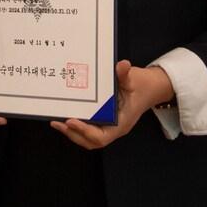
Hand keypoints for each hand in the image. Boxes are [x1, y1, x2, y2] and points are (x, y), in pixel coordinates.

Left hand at [50, 60, 172, 149]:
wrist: (150, 87)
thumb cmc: (142, 85)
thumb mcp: (134, 79)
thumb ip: (125, 75)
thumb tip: (122, 65)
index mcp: (121, 123)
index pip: (101, 136)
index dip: (85, 131)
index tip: (71, 121)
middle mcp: (114, 128)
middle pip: (91, 141)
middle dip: (73, 134)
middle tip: (57, 122)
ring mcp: (109, 126)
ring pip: (88, 138)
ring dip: (72, 132)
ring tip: (56, 122)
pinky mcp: (104, 120)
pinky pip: (89, 128)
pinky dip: (76, 126)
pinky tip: (64, 115)